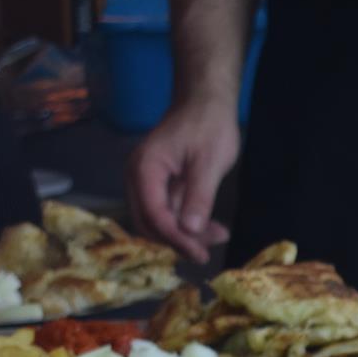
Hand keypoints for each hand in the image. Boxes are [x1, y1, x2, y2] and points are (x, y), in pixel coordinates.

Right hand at [125, 97, 240, 262]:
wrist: (205, 102)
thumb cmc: (208, 124)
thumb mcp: (209, 161)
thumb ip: (199, 195)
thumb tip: (189, 229)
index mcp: (145, 169)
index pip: (154, 215)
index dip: (175, 239)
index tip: (199, 254)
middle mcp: (138, 177)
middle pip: (150, 223)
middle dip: (178, 241)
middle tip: (207, 251)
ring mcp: (147, 182)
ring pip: (160, 221)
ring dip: (186, 234)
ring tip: (219, 236)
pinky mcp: (159, 186)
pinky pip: (168, 212)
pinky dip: (188, 223)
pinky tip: (213, 228)